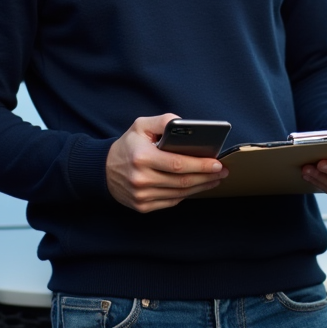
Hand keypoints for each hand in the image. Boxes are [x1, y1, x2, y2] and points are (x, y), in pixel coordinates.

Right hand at [106, 114, 228, 212]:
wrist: (103, 170)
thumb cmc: (127, 146)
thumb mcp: (141, 126)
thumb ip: (163, 121)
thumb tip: (185, 124)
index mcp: (142, 157)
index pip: (178, 164)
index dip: (200, 165)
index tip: (217, 163)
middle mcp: (141, 179)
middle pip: (182, 181)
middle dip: (206, 176)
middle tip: (222, 171)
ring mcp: (142, 196)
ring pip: (179, 193)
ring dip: (201, 187)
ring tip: (214, 179)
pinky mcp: (143, 206)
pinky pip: (171, 201)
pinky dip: (187, 194)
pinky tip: (197, 186)